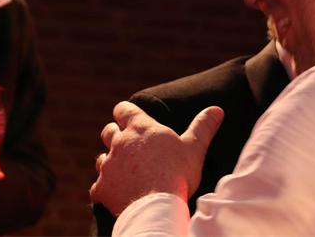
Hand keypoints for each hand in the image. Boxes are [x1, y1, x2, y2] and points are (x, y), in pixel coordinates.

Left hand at [89, 101, 223, 215]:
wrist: (157, 206)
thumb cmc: (178, 173)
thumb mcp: (194, 147)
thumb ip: (203, 126)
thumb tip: (216, 110)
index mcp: (141, 128)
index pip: (124, 110)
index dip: (125, 112)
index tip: (127, 115)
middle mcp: (120, 143)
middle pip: (108, 131)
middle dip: (115, 134)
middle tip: (127, 143)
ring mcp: (107, 166)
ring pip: (101, 158)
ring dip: (110, 162)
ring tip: (123, 170)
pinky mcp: (101, 188)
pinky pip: (97, 186)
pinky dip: (105, 188)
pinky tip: (116, 193)